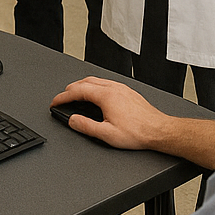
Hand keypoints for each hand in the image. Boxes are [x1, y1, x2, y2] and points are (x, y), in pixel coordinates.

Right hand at [50, 76, 169, 150]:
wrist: (159, 131)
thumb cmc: (138, 132)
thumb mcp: (107, 134)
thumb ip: (86, 126)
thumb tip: (72, 120)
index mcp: (106, 95)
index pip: (77, 91)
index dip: (63, 97)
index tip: (55, 102)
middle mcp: (114, 88)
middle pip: (85, 82)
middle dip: (70, 89)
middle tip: (63, 98)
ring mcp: (122, 88)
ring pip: (96, 80)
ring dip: (82, 86)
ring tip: (76, 95)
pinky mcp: (128, 92)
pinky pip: (106, 83)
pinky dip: (94, 87)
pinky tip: (96, 95)